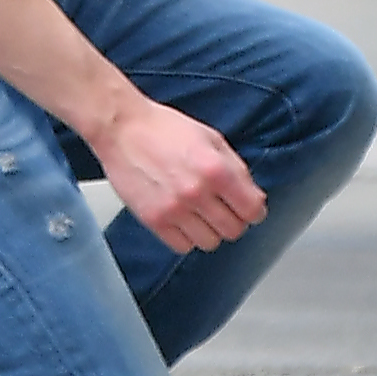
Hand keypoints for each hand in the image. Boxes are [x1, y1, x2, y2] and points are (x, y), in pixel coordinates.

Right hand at [92, 90, 267, 255]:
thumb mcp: (211, 138)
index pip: (252, 209)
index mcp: (216, 169)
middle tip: (224, 209)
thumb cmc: (163, 129)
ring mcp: (174, 210)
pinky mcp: (153, 220)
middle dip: (233, 220)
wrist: (122, 129)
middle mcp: (197, 193)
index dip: (254, 210)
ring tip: (201, 213)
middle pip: (233, 230)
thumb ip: (235, 169)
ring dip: (210, 230)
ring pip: (210, 242)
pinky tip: (182, 219)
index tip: (249, 208)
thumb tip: (252, 196)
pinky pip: (182, 246)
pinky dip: (186, 236)